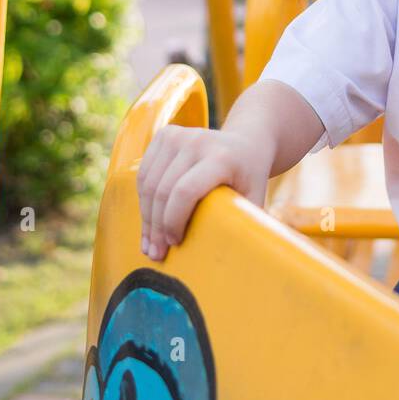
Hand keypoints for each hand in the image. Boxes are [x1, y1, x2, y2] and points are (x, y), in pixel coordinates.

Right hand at [137, 124, 271, 261]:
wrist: (247, 141)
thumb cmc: (251, 178)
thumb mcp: (255, 198)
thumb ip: (246, 224)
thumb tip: (236, 264)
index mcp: (222, 157)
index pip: (185, 191)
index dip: (174, 221)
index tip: (176, 243)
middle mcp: (198, 141)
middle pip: (163, 190)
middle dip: (157, 227)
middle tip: (157, 253)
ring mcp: (179, 135)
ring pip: (148, 184)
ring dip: (146, 218)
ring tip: (150, 244)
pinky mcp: (165, 135)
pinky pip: (144, 173)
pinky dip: (142, 200)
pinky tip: (148, 221)